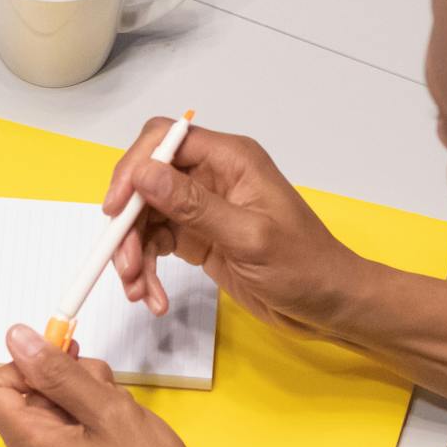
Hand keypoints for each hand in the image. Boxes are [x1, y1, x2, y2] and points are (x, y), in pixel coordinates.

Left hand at [0, 326, 218, 446]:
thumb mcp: (107, 411)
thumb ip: (59, 372)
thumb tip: (17, 339)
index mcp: (30, 442)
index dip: (24, 364)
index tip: (63, 359)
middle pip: (29, 391)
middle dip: (66, 376)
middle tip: (105, 389)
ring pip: (58, 402)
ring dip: (88, 392)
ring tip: (121, 411)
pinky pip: (75, 422)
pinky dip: (98, 411)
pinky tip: (125, 424)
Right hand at [106, 120, 365, 335]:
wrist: (329, 306)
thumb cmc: (304, 267)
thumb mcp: (248, 237)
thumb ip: (193, 205)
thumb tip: (144, 174)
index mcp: (230, 159)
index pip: (164, 141)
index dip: (134, 169)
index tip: (116, 209)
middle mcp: (212, 176)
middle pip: (147, 182)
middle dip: (128, 223)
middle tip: (123, 264)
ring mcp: (203, 207)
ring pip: (146, 216)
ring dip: (134, 253)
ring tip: (139, 291)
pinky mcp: (198, 237)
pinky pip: (156, 244)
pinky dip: (147, 269)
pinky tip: (153, 296)